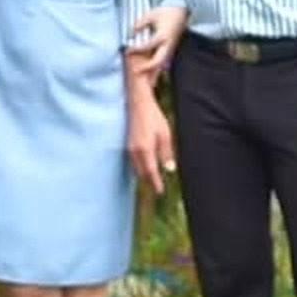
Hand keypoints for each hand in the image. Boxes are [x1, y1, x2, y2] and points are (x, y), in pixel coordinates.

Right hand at [125, 73, 176, 195]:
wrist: (137, 104)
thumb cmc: (153, 117)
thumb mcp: (164, 134)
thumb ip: (166, 153)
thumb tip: (169, 169)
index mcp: (145, 150)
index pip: (150, 172)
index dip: (155, 183)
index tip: (160, 192)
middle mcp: (134, 152)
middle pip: (142, 173)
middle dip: (149, 181)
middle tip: (158, 189)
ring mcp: (129, 149)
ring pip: (136, 168)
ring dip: (144, 175)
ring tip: (152, 181)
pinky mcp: (127, 145)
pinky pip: (133, 162)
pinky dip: (139, 167)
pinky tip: (145, 167)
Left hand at [128, 4, 188, 74]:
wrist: (182, 12)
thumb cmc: (167, 12)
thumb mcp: (152, 14)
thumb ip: (140, 23)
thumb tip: (131, 33)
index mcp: (162, 36)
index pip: (147, 46)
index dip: (136, 49)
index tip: (127, 50)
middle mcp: (167, 45)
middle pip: (158, 61)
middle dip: (147, 68)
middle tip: (136, 71)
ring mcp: (171, 48)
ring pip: (162, 64)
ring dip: (154, 72)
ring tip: (147, 80)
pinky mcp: (171, 49)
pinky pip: (164, 61)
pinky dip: (157, 67)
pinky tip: (152, 73)